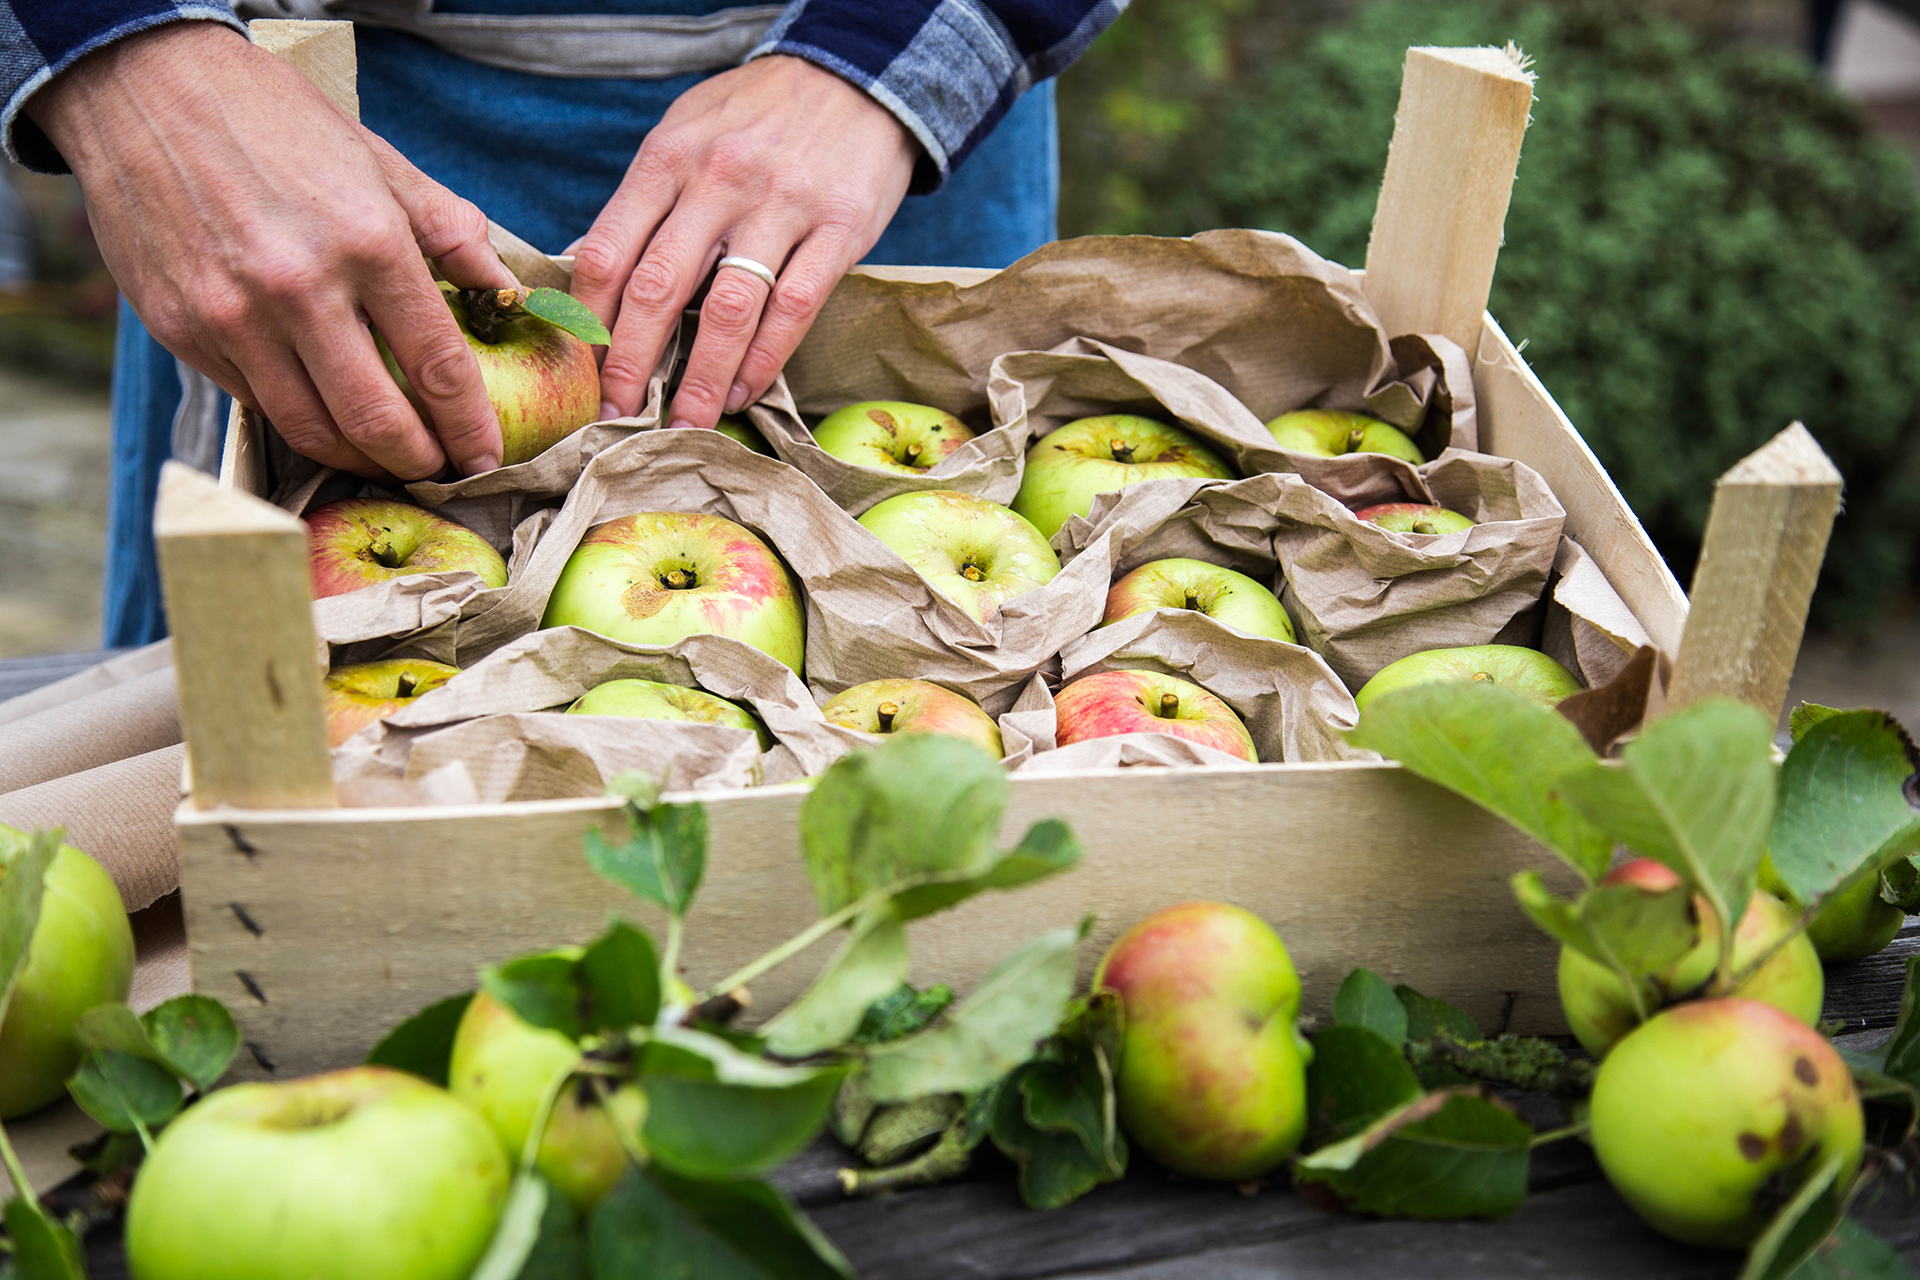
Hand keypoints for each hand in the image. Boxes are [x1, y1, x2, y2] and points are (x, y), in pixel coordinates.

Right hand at [28, 22, 517, 478]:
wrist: (146, 88)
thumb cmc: (277, 122)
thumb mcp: (381, 163)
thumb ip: (451, 232)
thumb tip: (510, 292)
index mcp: (367, 242)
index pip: (438, 366)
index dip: (469, 427)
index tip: (484, 456)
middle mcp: (299, 288)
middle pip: (375, 420)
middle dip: (418, 463)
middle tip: (438, 472)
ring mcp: (232, 316)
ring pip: (310, 429)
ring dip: (359, 458)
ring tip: (386, 457)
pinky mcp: (183, 330)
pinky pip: (255, 403)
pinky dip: (298, 420)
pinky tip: (324, 416)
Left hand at [571, 55, 916, 428]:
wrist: (857, 77)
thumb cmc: (758, 115)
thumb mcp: (685, 132)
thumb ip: (642, 200)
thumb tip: (587, 269)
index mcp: (669, 158)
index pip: (609, 252)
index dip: (589, 323)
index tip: (582, 372)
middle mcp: (719, 181)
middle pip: (659, 288)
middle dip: (632, 364)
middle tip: (618, 414)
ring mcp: (782, 206)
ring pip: (729, 309)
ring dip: (701, 377)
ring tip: (685, 422)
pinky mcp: (839, 230)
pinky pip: (794, 309)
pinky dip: (765, 360)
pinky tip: (743, 390)